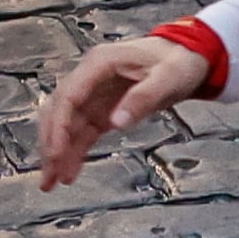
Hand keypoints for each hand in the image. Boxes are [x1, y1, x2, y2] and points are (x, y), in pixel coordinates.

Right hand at [36, 35, 214, 187]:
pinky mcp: (103, 109)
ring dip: (57, 152)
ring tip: (52, 182)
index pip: (68, 96)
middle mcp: (91, 78)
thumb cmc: (178, 60)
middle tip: (48, 174)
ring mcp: (95, 94)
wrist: (190, 55)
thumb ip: (142, 98)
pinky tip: (70, 172)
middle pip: (59, 111)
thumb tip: (117, 122)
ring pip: (66, 125)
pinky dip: (74, 151)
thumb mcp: (168, 77)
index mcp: (100, 63)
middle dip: (50, 143)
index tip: (55, 153)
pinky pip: (82, 132)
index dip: (58, 126)